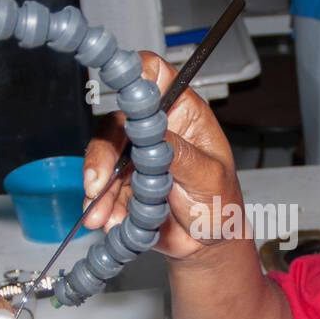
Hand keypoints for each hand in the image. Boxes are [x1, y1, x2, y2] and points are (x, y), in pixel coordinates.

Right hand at [81, 52, 241, 260]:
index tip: (123, 96)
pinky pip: (102, 188)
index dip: (134, 75)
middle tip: (98, 183)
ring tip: (103, 217)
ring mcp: (135, 155)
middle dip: (103, 154)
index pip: (154, 76)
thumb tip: (155, 137)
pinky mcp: (122, 182)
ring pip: (103, 157)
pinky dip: (101, 206)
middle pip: (117, 121)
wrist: (208, 244)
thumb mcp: (210, 177)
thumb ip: (182, 156)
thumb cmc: (221, 203)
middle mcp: (155, 128)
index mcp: (182, 113)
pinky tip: (110, 221)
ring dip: (98, 189)